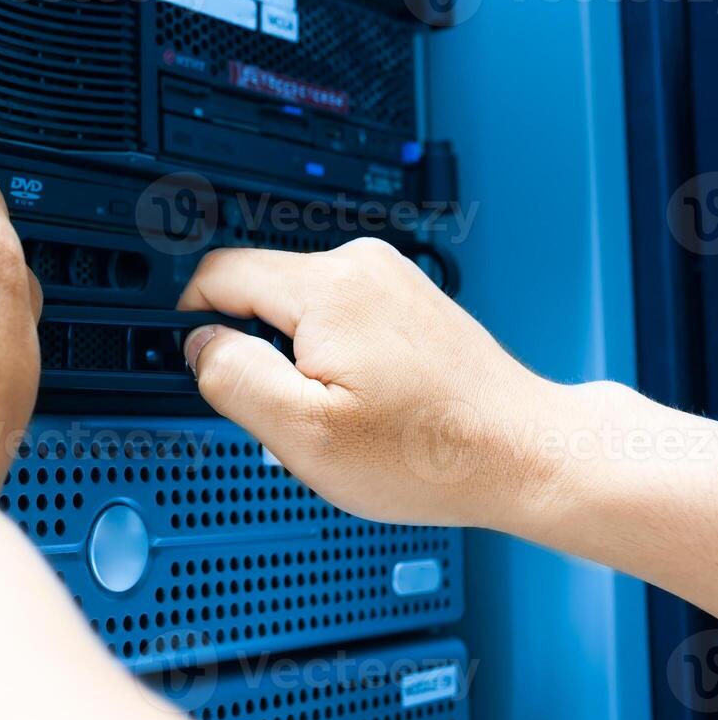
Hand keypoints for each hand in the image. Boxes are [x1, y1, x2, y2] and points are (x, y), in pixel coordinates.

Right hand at [178, 238, 561, 530]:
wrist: (528, 454)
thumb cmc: (434, 453)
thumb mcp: (304, 435)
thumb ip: (232, 377)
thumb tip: (197, 343)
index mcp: (328, 287)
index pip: (217, 273)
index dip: (191, 321)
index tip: (203, 368)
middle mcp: (360, 265)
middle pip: (257, 288)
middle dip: (253, 348)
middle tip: (287, 411)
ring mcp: (390, 277)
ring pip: (296, 305)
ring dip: (293, 355)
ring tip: (336, 410)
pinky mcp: (408, 298)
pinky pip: (336, 314)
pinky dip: (331, 355)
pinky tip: (364, 400)